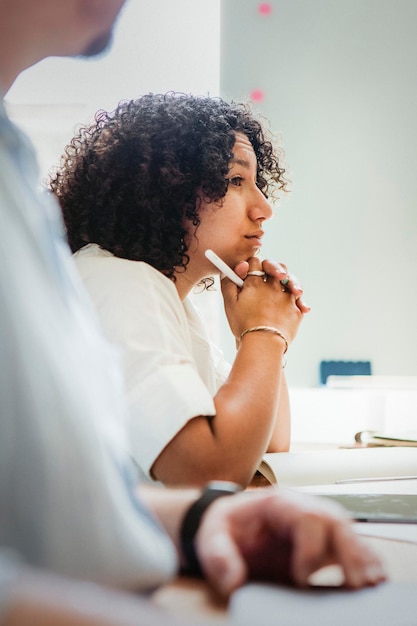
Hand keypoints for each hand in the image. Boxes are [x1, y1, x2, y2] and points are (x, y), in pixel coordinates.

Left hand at [195, 488, 385, 597]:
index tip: (302, 578)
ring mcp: (314, 525)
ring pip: (348, 532)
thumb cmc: (222, 529)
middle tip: (359, 583)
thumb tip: (233, 581)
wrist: (227, 528)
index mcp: (277, 504)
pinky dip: (364, 559)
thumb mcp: (211, 537)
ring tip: (374, 584)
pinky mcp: (321, 543)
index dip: (310, 548)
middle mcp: (302, 509)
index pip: (307, 517)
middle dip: (351, 550)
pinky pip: (349, 546)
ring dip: (363, 556)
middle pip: (336, 521)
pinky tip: (374, 579)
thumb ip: (218, 556)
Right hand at [221, 257, 304, 343]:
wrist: (263, 343)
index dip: (251, 265)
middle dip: (274, 268)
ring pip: (292, 282)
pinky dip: (299, 302)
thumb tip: (233, 269)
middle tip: (273, 274)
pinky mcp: (296, 311)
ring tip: (289, 289)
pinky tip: (298, 304)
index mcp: (255, 283)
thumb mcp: (229, 303)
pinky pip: (300, 301)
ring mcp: (287, 298)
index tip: (248, 272)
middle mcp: (274, 287)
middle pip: (277, 267)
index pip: (255, 262)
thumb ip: (228, 283)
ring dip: (290, 282)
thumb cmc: (244, 325)